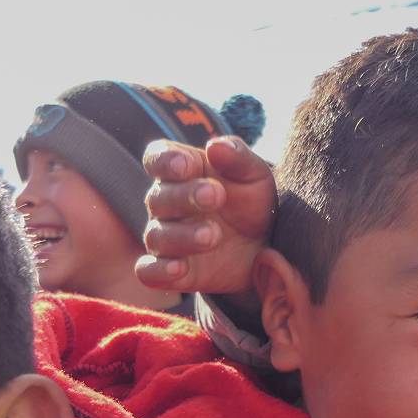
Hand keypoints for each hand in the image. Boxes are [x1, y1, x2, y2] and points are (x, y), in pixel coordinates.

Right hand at [138, 136, 275, 304]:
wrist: (267, 247)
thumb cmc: (254, 203)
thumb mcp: (255, 176)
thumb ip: (237, 158)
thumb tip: (215, 145)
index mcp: (181, 172)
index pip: (157, 159)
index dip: (164, 161)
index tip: (186, 166)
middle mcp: (166, 204)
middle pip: (158, 198)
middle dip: (184, 197)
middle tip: (215, 196)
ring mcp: (167, 239)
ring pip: (156, 237)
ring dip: (182, 236)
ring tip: (213, 235)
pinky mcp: (170, 271)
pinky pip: (149, 272)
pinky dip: (160, 271)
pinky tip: (180, 268)